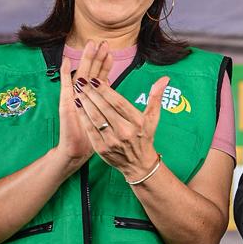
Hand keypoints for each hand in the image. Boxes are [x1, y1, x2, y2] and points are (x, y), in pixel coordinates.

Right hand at [57, 42, 108, 166]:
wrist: (77, 150)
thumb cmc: (95, 136)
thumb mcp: (110, 121)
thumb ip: (116, 108)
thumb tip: (124, 101)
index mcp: (94, 99)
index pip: (101, 78)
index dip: (105, 65)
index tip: (110, 51)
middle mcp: (84, 96)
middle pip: (91, 73)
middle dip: (97, 58)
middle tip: (102, 42)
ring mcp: (74, 98)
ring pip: (81, 75)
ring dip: (85, 60)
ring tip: (90, 46)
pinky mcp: (67, 104)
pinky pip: (66, 86)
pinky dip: (65, 73)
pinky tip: (67, 60)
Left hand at [74, 57, 165, 181]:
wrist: (139, 165)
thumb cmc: (145, 137)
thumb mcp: (153, 118)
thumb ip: (156, 97)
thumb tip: (164, 78)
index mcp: (137, 122)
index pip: (118, 103)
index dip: (105, 90)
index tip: (94, 80)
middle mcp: (125, 132)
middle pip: (104, 108)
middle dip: (91, 93)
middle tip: (81, 80)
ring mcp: (112, 141)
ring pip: (95, 118)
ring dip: (85, 102)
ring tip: (78, 90)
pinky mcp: (101, 149)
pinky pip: (89, 129)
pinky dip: (82, 116)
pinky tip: (77, 105)